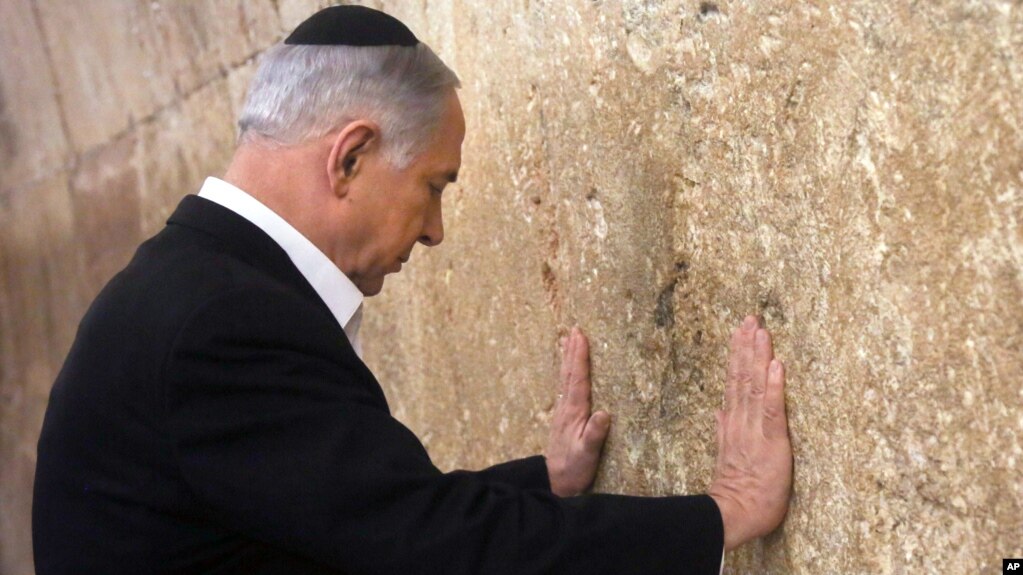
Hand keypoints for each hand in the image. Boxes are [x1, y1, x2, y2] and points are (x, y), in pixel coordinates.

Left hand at [544, 327, 611, 496]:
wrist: (555, 482)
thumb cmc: (574, 469)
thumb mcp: (588, 453)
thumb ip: (594, 434)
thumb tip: (604, 413)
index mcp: (574, 412)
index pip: (578, 379)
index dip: (580, 357)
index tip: (581, 337)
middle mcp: (566, 408)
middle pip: (569, 374)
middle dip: (573, 351)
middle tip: (575, 329)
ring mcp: (562, 412)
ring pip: (565, 379)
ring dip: (567, 359)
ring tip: (567, 340)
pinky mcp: (562, 418)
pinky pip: (564, 388)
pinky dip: (566, 373)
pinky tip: (566, 370)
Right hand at [708, 316, 792, 550]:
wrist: (734, 512)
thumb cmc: (736, 492)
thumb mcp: (726, 456)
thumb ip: (722, 431)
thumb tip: (718, 411)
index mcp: (733, 424)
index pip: (735, 383)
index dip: (738, 356)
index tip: (740, 331)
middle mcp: (742, 421)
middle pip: (744, 377)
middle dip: (747, 346)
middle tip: (751, 317)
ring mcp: (755, 429)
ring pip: (756, 386)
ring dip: (759, 357)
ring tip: (761, 331)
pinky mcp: (771, 440)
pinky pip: (773, 409)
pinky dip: (775, 386)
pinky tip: (776, 364)